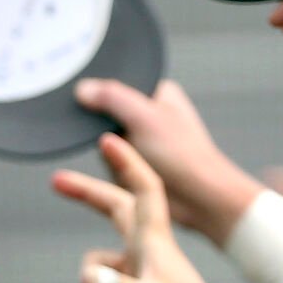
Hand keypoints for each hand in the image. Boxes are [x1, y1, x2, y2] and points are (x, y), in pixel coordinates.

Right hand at [53, 134, 243, 282]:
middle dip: (87, 196)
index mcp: (155, 243)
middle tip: (55, 181)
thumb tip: (88, 280)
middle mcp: (149, 253)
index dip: (127, 163)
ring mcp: (146, 274)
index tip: (107, 138)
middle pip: (115, 210)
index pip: (143, 191)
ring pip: (102, 266)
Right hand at [73, 78, 260, 245]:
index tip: (96, 106)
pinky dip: (115, 169)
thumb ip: (112, 97)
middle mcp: (150, 115)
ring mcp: (144, 142)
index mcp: (158, 93)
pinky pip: (111, 163)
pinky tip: (127, 175)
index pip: (117, 84)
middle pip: (106, 116)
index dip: (104, 95)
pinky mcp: (138, 166)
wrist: (200, 199)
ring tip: (136, 160)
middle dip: (109, 131)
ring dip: (113, 154)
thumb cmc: (184, 156)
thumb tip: (83, 88)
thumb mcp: (144, 116)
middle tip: (124, 140)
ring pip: (105, 142)